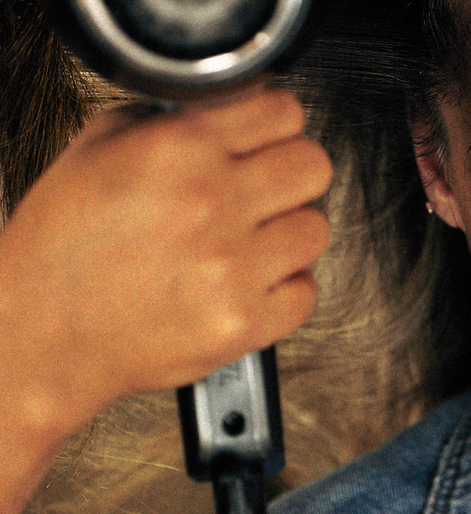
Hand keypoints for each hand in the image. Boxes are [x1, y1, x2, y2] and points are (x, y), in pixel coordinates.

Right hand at [0, 87, 331, 433]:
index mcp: (178, 149)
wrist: (44, 336)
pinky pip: (307, 290)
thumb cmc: (62, 252)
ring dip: (290, 233)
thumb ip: (166, 122)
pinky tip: (249, 282)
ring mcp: (233, 265)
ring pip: (317, 228)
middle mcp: (212, 202)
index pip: (283, 111)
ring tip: (250, 242)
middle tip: (267, 191)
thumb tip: (222, 112)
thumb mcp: (94, 152)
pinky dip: (285, 288)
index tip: (268, 139)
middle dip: (292, 175)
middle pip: (313, 166)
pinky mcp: (246, 321)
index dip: (276, 125)